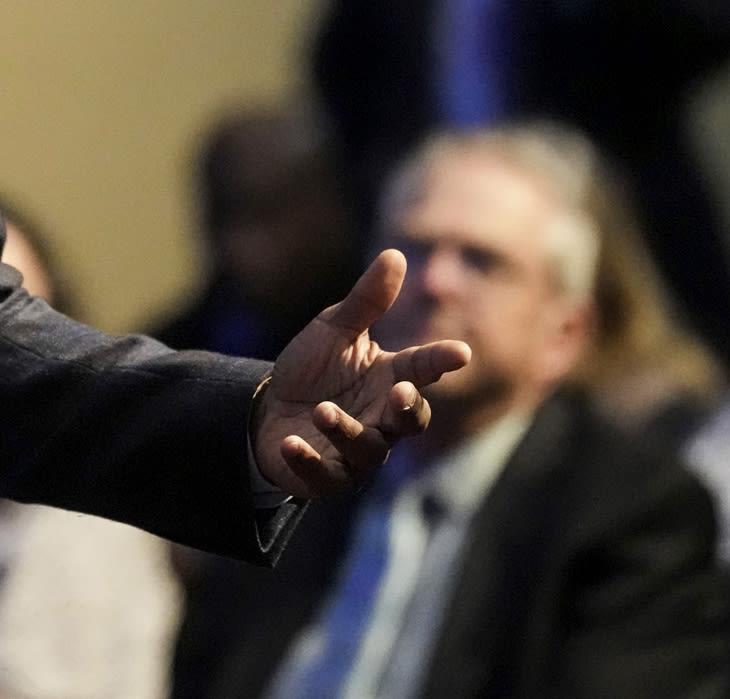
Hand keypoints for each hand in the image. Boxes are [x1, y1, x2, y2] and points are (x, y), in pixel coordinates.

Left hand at [254, 250, 469, 500]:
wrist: (268, 410)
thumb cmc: (312, 369)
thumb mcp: (333, 329)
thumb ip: (366, 302)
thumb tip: (396, 254)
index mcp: (389, 377)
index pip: (423, 368)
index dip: (441, 360)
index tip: (461, 352)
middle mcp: (381, 417)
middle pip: (410, 419)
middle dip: (408, 408)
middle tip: (399, 392)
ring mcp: (358, 450)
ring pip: (369, 449)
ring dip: (346, 430)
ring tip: (322, 410)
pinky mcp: (329, 475)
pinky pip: (326, 474)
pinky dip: (309, 460)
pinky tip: (291, 443)